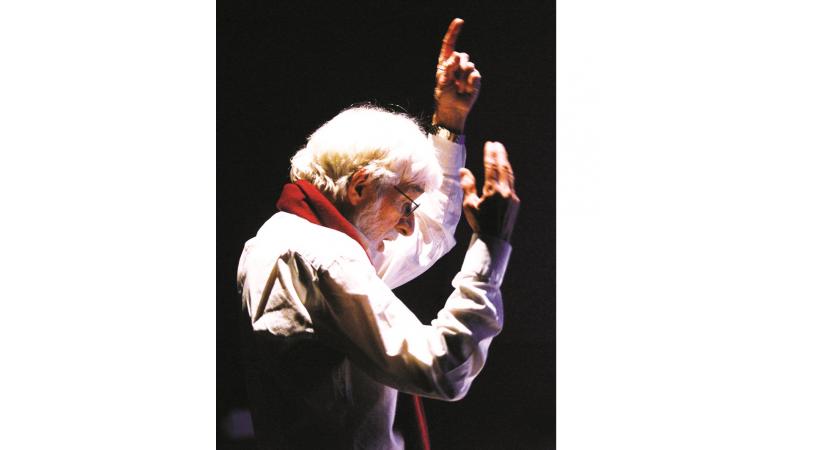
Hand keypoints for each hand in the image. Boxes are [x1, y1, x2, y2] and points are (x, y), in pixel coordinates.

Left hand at [433, 18, 480, 132]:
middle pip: (462, 55)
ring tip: (459, 89)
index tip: (459, 21)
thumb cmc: (444, 97)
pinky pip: (475, 75)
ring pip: (469, 65)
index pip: (449, 44)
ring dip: (463, 79)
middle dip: (458, 68)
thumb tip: (456, 55)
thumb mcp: (442, 82)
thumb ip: (448, 68)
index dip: (454, 32)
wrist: (452, 110)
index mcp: (446, 63)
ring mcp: (467, 72)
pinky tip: (465, 91)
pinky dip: (470, 84)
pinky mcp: (475, 80)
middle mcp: (457, 65)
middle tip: (453, 82)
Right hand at [459, 142, 519, 241]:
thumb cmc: (479, 223)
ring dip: (505, 163)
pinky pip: (511, 184)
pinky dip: (508, 174)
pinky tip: (505, 172)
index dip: (490, 154)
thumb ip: (467, 186)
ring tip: (502, 153)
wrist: (494, 240)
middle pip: (503, 168)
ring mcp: (512, 197)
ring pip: (509, 175)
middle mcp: (504, 192)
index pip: (491, 167)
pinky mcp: (515, 202)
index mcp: (492, 191)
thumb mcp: (469, 205)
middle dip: (500, 154)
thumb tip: (463, 171)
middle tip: (497, 144)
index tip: (489, 144)